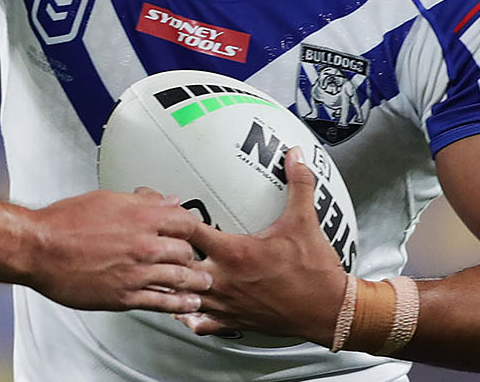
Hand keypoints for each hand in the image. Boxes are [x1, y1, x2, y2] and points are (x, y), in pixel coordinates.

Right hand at [23, 188, 212, 313]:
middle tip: (197, 258)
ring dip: (195, 281)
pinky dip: (179, 304)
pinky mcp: (125, 296)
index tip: (193, 232)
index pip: (185, 221)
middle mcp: (143, 244)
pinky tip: (186, 304)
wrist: (39, 248)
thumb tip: (164, 200)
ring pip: (180, 278)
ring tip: (203, 284)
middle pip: (187, 250)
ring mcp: (136, 272)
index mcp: (139, 217)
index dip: (192, 227)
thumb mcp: (105, 199)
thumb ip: (141, 202)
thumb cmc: (63, 223)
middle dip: (194, 255)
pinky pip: (162, 302)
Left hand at [176, 148, 347, 343]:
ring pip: (179, 296)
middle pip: (174, 265)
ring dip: (169, 282)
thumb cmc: (315, 272)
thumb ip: (298, 184)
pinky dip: (186, 313)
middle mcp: (223, 280)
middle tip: (150, 238)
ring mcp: (225, 304)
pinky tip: (182, 303)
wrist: (329, 312)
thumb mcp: (304, 222)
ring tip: (158, 270)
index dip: (171, 217)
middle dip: (160, 250)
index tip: (162, 207)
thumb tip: (296, 156)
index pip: (188, 230)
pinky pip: (198, 322)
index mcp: (234, 253)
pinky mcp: (232, 322)